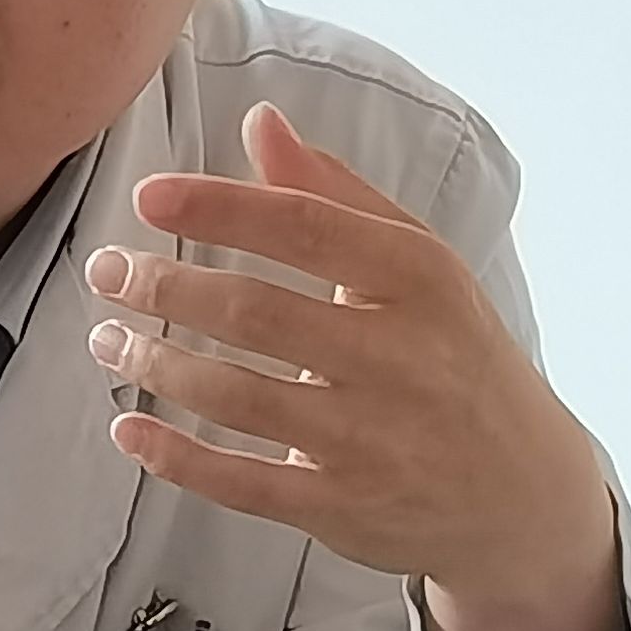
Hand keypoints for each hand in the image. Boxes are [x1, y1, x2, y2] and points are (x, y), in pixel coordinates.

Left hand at [85, 102, 630, 630]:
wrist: (524, 491)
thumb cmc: (452, 354)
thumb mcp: (417, 265)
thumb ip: (333, 195)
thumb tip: (260, 121)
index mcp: (421, 279)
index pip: (305, 227)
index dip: (218, 208)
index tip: (146, 197)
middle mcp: (403, 357)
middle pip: (257, 312)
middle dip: (165, 287)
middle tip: (105, 271)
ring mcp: (374, 440)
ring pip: (237, 396)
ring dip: (155, 365)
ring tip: (107, 341)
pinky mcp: (345, 508)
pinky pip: (242, 483)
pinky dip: (175, 458)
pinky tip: (127, 431)